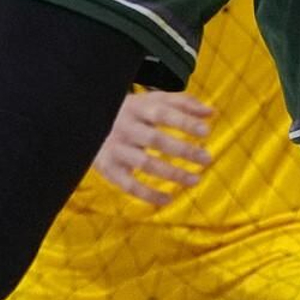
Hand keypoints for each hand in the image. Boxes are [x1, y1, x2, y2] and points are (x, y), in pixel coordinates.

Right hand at [91, 88, 213, 206]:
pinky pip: (130, 186)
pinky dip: (149, 194)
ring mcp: (116, 149)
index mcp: (137, 107)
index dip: (184, 121)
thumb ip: (182, 103)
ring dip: (172, 173)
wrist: (88, 122)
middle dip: (183, 150)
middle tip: (208, 158)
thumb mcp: (151, 101)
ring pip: (145, 164)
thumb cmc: (132, 112)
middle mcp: (126, 127)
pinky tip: (169, 198)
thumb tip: (211, 112)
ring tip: (196, 180)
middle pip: (156, 140)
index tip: (206, 131)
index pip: (163, 113)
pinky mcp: (109, 169)